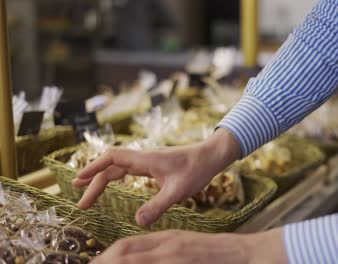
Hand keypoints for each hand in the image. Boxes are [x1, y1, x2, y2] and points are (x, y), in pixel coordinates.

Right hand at [72, 128, 240, 225]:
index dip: (93, 168)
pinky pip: (127, 170)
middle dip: (93, 183)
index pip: (112, 158)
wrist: (211, 155)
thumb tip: (137, 222)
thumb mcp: (179, 191)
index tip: (79, 180)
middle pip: (111, 167)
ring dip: (102, 180)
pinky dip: (114, 178)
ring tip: (86, 194)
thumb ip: (158, 206)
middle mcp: (143, 158)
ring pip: (118, 168)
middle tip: (81, 204)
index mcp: (146, 159)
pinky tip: (110, 185)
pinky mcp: (152, 166)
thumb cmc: (197, 169)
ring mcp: (147, 161)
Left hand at [90, 228, 286, 263]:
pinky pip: (148, 263)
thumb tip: (142, 257)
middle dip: (105, 260)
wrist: (239, 253)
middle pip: (124, 251)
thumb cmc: (213, 253)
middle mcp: (166, 245)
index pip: (128, 246)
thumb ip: (164, 252)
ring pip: (132, 258)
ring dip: (114, 261)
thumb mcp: (185, 247)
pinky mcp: (180, 259)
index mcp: (166, 239)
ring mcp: (172, 254)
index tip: (97, 263)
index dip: (108, 255)